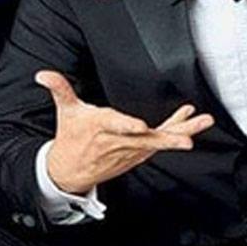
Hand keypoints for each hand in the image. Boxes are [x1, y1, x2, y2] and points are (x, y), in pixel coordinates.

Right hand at [36, 70, 213, 194]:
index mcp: (101, 128)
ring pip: (159, 142)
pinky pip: (161, 142)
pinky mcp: (138, 152)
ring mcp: (131, 149)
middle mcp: (119, 141)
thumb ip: (60, 89)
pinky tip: (191, 121)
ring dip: (182, 132)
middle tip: (188, 138)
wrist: (70, 170)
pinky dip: (177, 131)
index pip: (116, 127)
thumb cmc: (71, 137)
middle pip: (147, 139)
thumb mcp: (65, 111)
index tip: (142, 127)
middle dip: (169, 137)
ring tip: (203, 122)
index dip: (128, 127)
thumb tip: (43, 74)